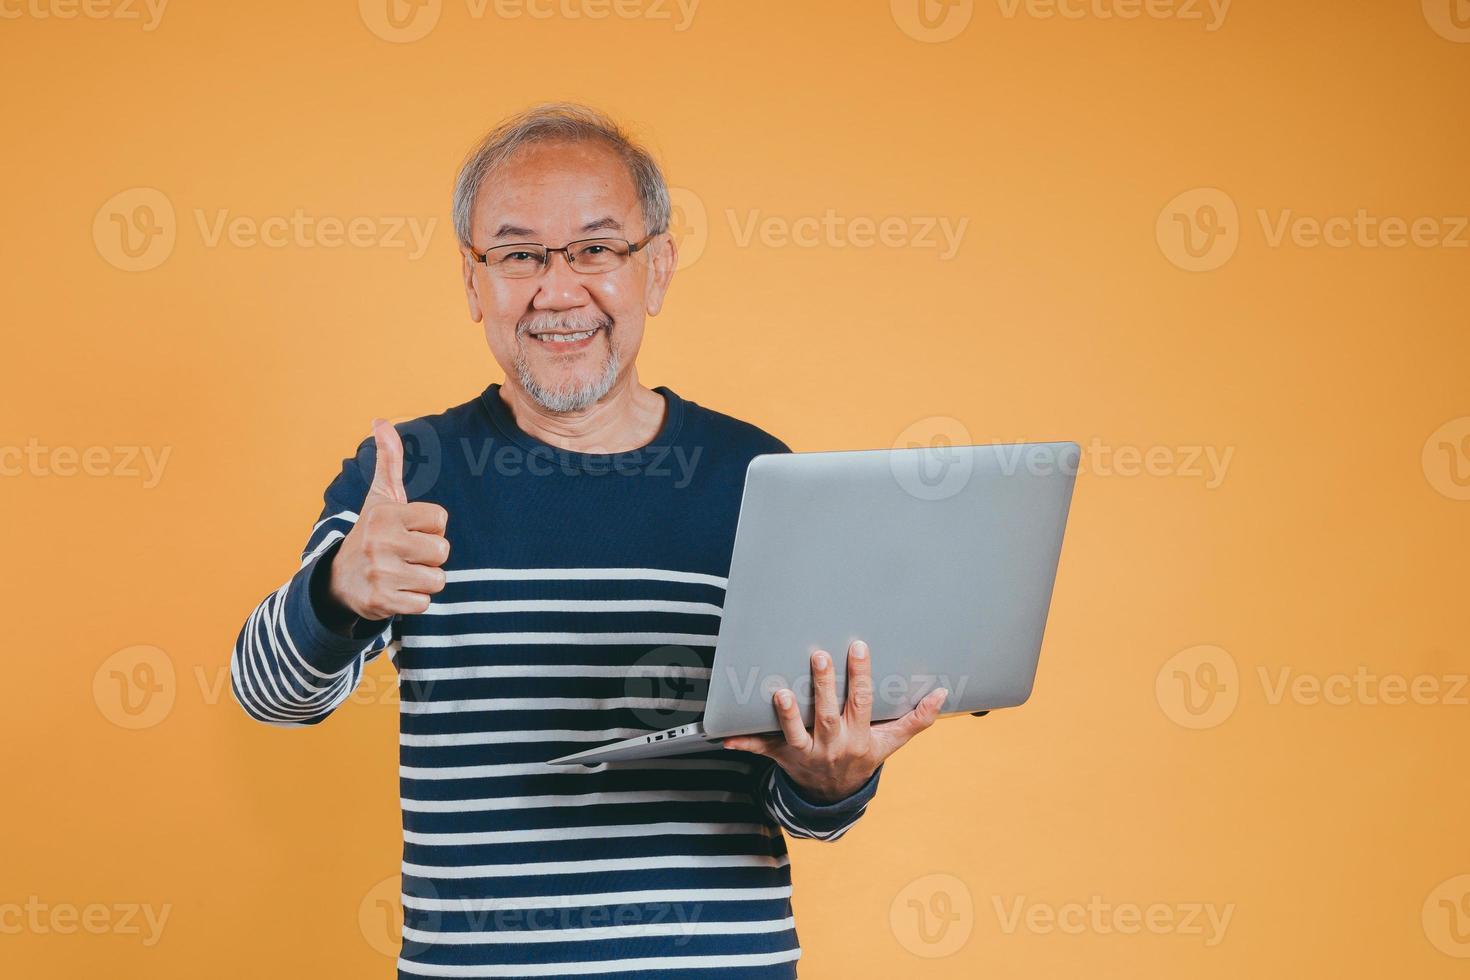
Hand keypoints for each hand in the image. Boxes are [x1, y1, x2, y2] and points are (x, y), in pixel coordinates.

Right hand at [328, 418, 450, 620]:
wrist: (339, 581)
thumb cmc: (372, 533)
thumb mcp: (380, 498)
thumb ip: (389, 461)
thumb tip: (382, 421)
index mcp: (385, 515)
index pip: (440, 520)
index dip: (430, 527)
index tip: (409, 530)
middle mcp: (380, 542)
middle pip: (442, 551)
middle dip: (430, 555)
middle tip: (406, 554)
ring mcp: (380, 573)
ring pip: (437, 579)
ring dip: (424, 579)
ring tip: (401, 573)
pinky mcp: (382, 601)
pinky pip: (425, 603)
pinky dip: (415, 601)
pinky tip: (396, 591)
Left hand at [721, 640, 947, 802]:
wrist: (834, 797)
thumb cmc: (863, 758)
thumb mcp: (891, 743)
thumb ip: (916, 719)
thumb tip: (943, 694)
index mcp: (859, 737)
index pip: (862, 703)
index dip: (861, 676)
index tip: (857, 646)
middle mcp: (832, 745)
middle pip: (828, 715)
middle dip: (824, 687)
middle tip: (819, 657)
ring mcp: (805, 752)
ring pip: (794, 733)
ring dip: (786, 715)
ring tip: (780, 692)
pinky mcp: (782, 756)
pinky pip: (762, 749)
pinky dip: (744, 742)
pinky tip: (724, 736)